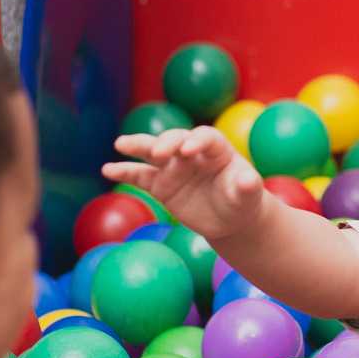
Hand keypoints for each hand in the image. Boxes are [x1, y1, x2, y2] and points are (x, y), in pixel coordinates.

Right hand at [104, 127, 263, 239]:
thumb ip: (248, 187)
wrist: (229, 219)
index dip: (196, 141)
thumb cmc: (242, 201)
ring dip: (138, 146)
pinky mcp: (160, 184)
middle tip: (159, 152)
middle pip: (175, 140)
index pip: (205, 138)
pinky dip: (124, 172)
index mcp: (216, 148)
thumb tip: (248, 180)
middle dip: (166, 143)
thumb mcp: (249, 196)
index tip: (189, 151)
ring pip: (152, 152)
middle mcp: (191, 152)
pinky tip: (109, 169)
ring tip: (121, 144)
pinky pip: (140, 176)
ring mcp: (173, 167)